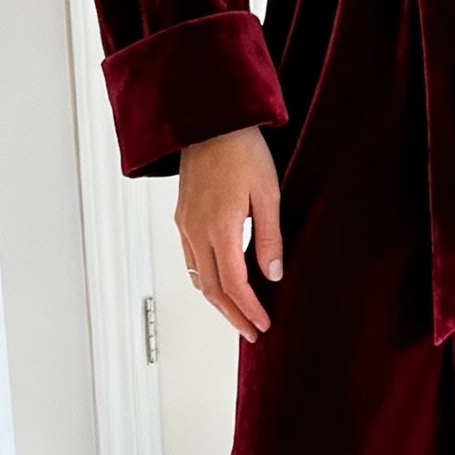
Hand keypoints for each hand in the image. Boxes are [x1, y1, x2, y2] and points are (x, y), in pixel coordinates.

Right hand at [176, 126, 281, 342]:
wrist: (210, 122)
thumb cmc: (243, 152)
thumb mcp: (268, 194)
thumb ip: (270, 237)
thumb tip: (273, 275)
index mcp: (219, 229)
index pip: (234, 285)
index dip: (249, 310)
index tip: (264, 325)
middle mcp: (195, 232)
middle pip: (212, 290)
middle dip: (233, 316)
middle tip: (252, 332)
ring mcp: (185, 226)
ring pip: (198, 278)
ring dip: (219, 301)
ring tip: (239, 314)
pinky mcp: (182, 217)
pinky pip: (190, 260)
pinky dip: (206, 280)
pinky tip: (222, 283)